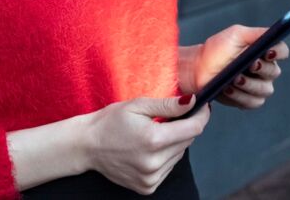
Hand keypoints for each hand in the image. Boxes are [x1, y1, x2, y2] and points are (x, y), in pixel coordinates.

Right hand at [83, 95, 210, 194]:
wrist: (86, 146)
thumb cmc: (110, 122)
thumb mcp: (138, 105)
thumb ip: (168, 105)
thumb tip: (193, 102)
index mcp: (154, 139)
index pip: (194, 128)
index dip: (202, 115)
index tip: (203, 107)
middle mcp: (154, 162)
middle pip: (188, 141)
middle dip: (184, 127)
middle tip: (167, 118)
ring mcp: (151, 177)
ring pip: (179, 155)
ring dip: (174, 143)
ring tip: (153, 134)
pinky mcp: (147, 187)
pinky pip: (168, 168)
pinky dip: (165, 157)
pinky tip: (148, 149)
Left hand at [182, 24, 289, 109]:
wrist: (198, 68)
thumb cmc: (216, 49)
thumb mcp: (236, 35)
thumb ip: (257, 33)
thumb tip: (274, 33)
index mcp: (264, 51)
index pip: (282, 51)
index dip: (278, 52)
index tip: (267, 52)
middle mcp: (265, 70)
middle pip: (274, 72)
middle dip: (260, 69)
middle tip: (247, 66)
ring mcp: (258, 87)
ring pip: (264, 89)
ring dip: (248, 85)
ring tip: (232, 79)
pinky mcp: (248, 101)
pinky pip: (252, 102)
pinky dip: (239, 96)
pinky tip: (227, 89)